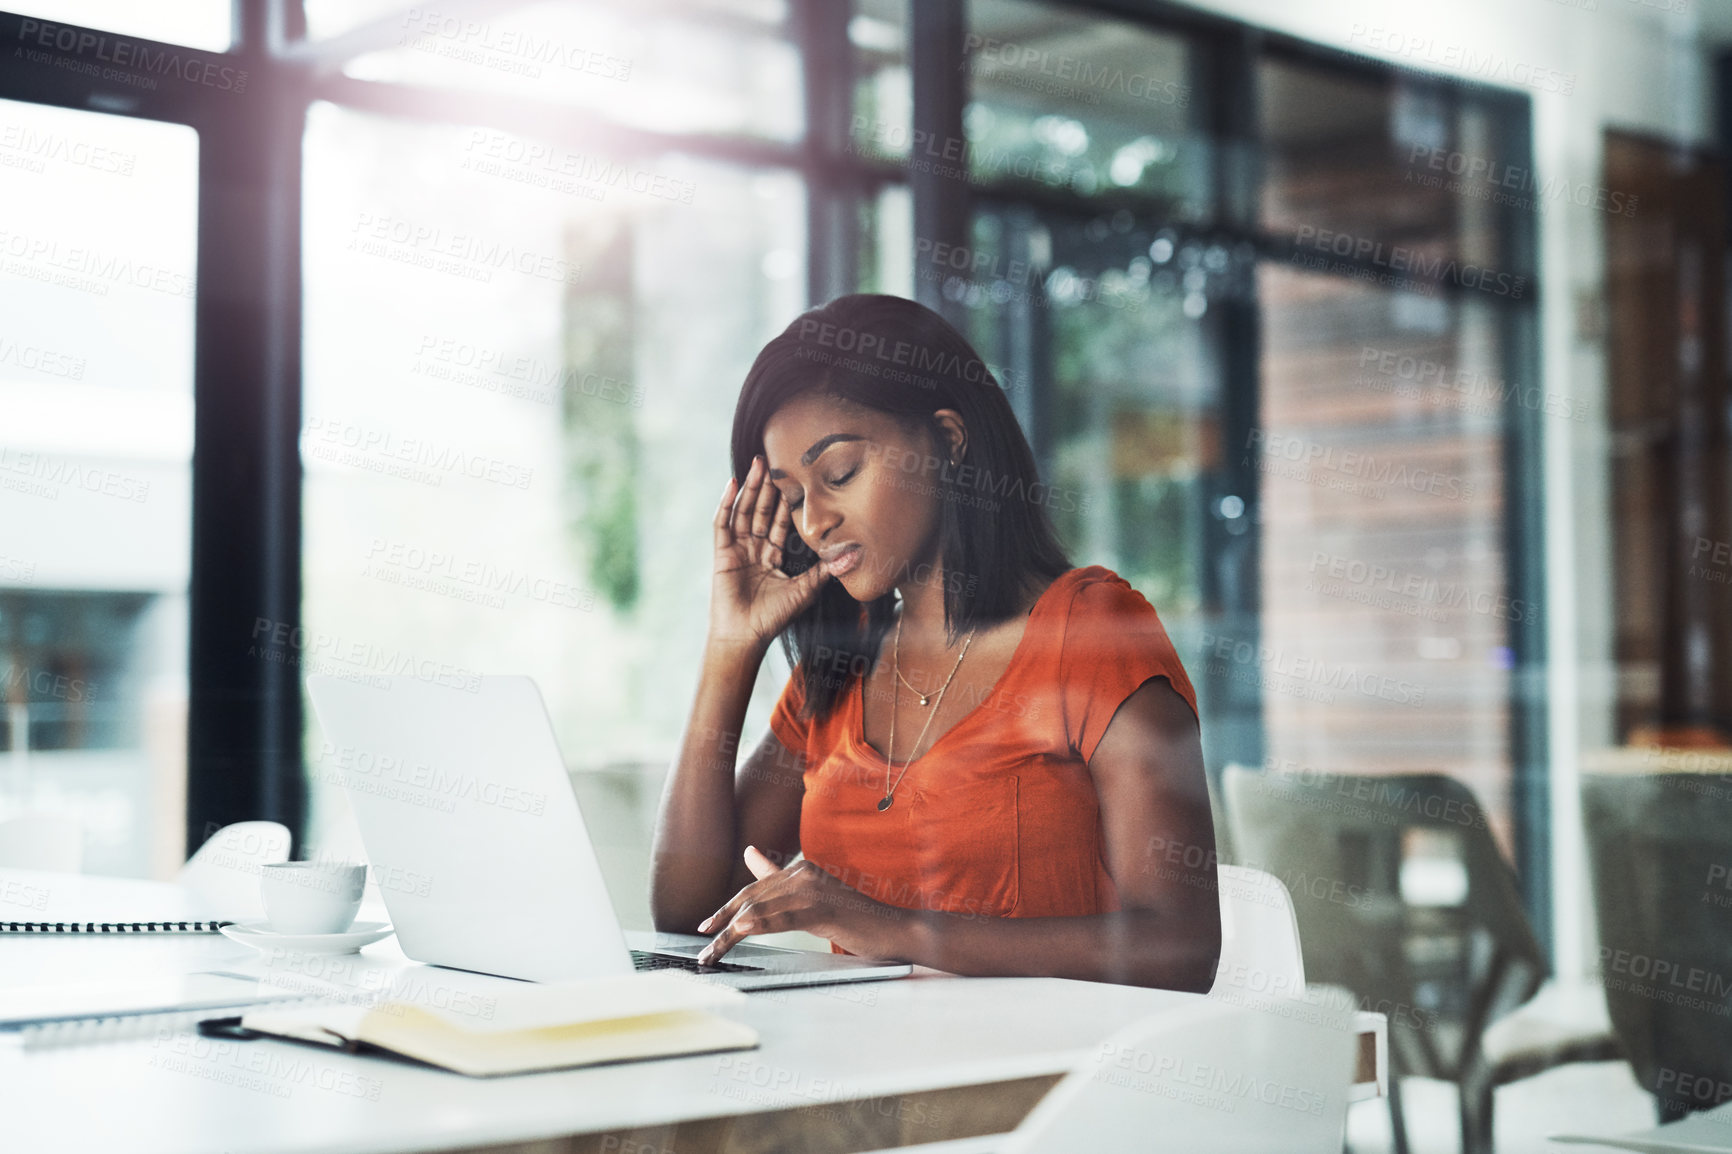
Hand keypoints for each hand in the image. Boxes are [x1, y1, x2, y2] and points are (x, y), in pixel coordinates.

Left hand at [695, 846, 902, 963]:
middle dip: (722, 923)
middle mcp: (804, 873)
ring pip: (761, 912)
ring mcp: (814, 890)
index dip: (726, 908)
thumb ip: (779, 878)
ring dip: (731, 935)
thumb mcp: (813, 899)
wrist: (894, 930)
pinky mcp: (824, 909)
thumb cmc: (854, 920)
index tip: (706, 927)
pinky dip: (760, 926)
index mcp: (800, 869)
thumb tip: (749, 852)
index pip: (754, 890)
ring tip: (713, 953)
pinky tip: (741, 932)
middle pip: (752, 900)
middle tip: (702, 946)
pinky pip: (784, 919)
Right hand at [707, 456, 837, 653]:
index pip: (778, 521)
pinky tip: (733, 484)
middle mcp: (753, 549)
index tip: (794, 478)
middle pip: (759, 511)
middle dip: (766, 486)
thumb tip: (856, 554)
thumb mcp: (806, 589)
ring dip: (749, 488)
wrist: (746, 637)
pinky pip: (722, 524)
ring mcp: (736, 550)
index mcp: (771, 555)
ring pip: (743, 512)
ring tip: (757, 463)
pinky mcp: (721, 554)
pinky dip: (727, 504)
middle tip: (773, 458)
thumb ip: (826, 570)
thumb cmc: (774, 618)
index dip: (785, 501)